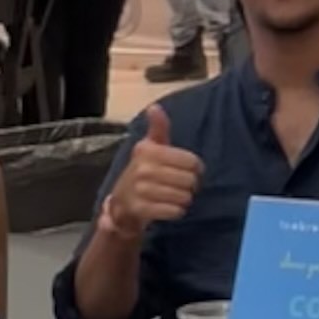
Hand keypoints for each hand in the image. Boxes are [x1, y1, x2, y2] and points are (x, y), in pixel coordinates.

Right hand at [103, 104, 203, 240]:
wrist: (122, 202)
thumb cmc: (143, 170)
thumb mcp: (149, 147)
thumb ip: (158, 127)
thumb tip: (154, 107)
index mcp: (148, 150)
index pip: (191, 161)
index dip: (195, 168)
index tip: (188, 170)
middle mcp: (142, 168)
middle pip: (190, 180)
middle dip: (190, 185)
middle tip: (182, 185)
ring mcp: (141, 190)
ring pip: (184, 197)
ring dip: (184, 199)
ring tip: (176, 196)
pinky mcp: (141, 209)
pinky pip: (174, 211)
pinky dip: (177, 211)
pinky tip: (170, 207)